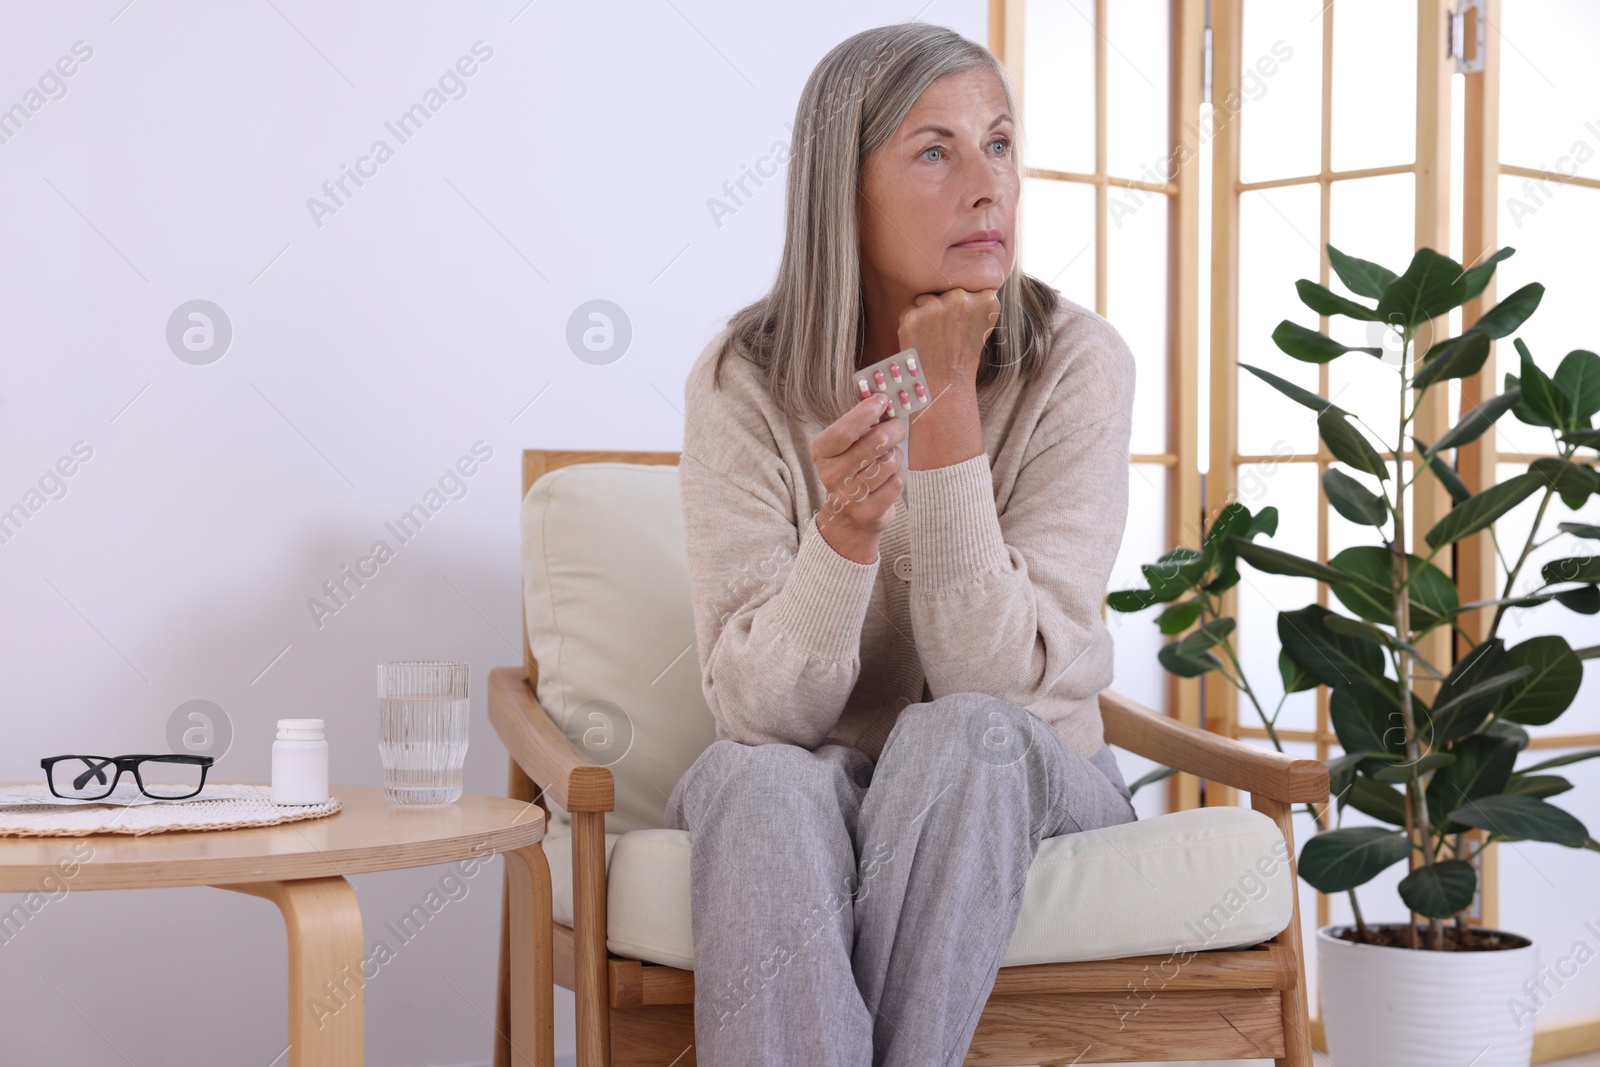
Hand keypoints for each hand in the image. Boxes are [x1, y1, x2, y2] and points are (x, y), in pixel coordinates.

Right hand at [810, 394, 906, 562]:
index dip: (867, 412)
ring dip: (896, 456)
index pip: (844, 431)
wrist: (849, 517)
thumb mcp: (850, 442)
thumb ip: (863, 419)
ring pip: (890, 462)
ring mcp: (848, 497)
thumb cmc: (854, 468)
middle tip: (898, 426)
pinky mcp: (868, 513)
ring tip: (889, 458)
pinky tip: (889, 479)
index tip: (883, 399)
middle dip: (893, 430)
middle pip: (875, 443)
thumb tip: (883, 393)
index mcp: (822, 452)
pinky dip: (898, 477)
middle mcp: (830, 475)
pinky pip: (897, 483)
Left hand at [896, 288, 1000, 401]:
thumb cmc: (962, 356)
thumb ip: (976, 301)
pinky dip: (911, 326)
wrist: (945, 385)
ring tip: (934, 341)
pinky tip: (921, 343)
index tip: (963, 328)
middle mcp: (961, 297)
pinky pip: (908, 312)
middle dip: (942, 309)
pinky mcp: (912, 316)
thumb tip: (965, 282)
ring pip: (925, 300)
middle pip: (945, 291)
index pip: (968, 289)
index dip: (962, 308)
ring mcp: (935, 305)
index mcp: (986, 299)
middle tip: (946, 337)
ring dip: (925, 315)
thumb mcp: (981, 325)